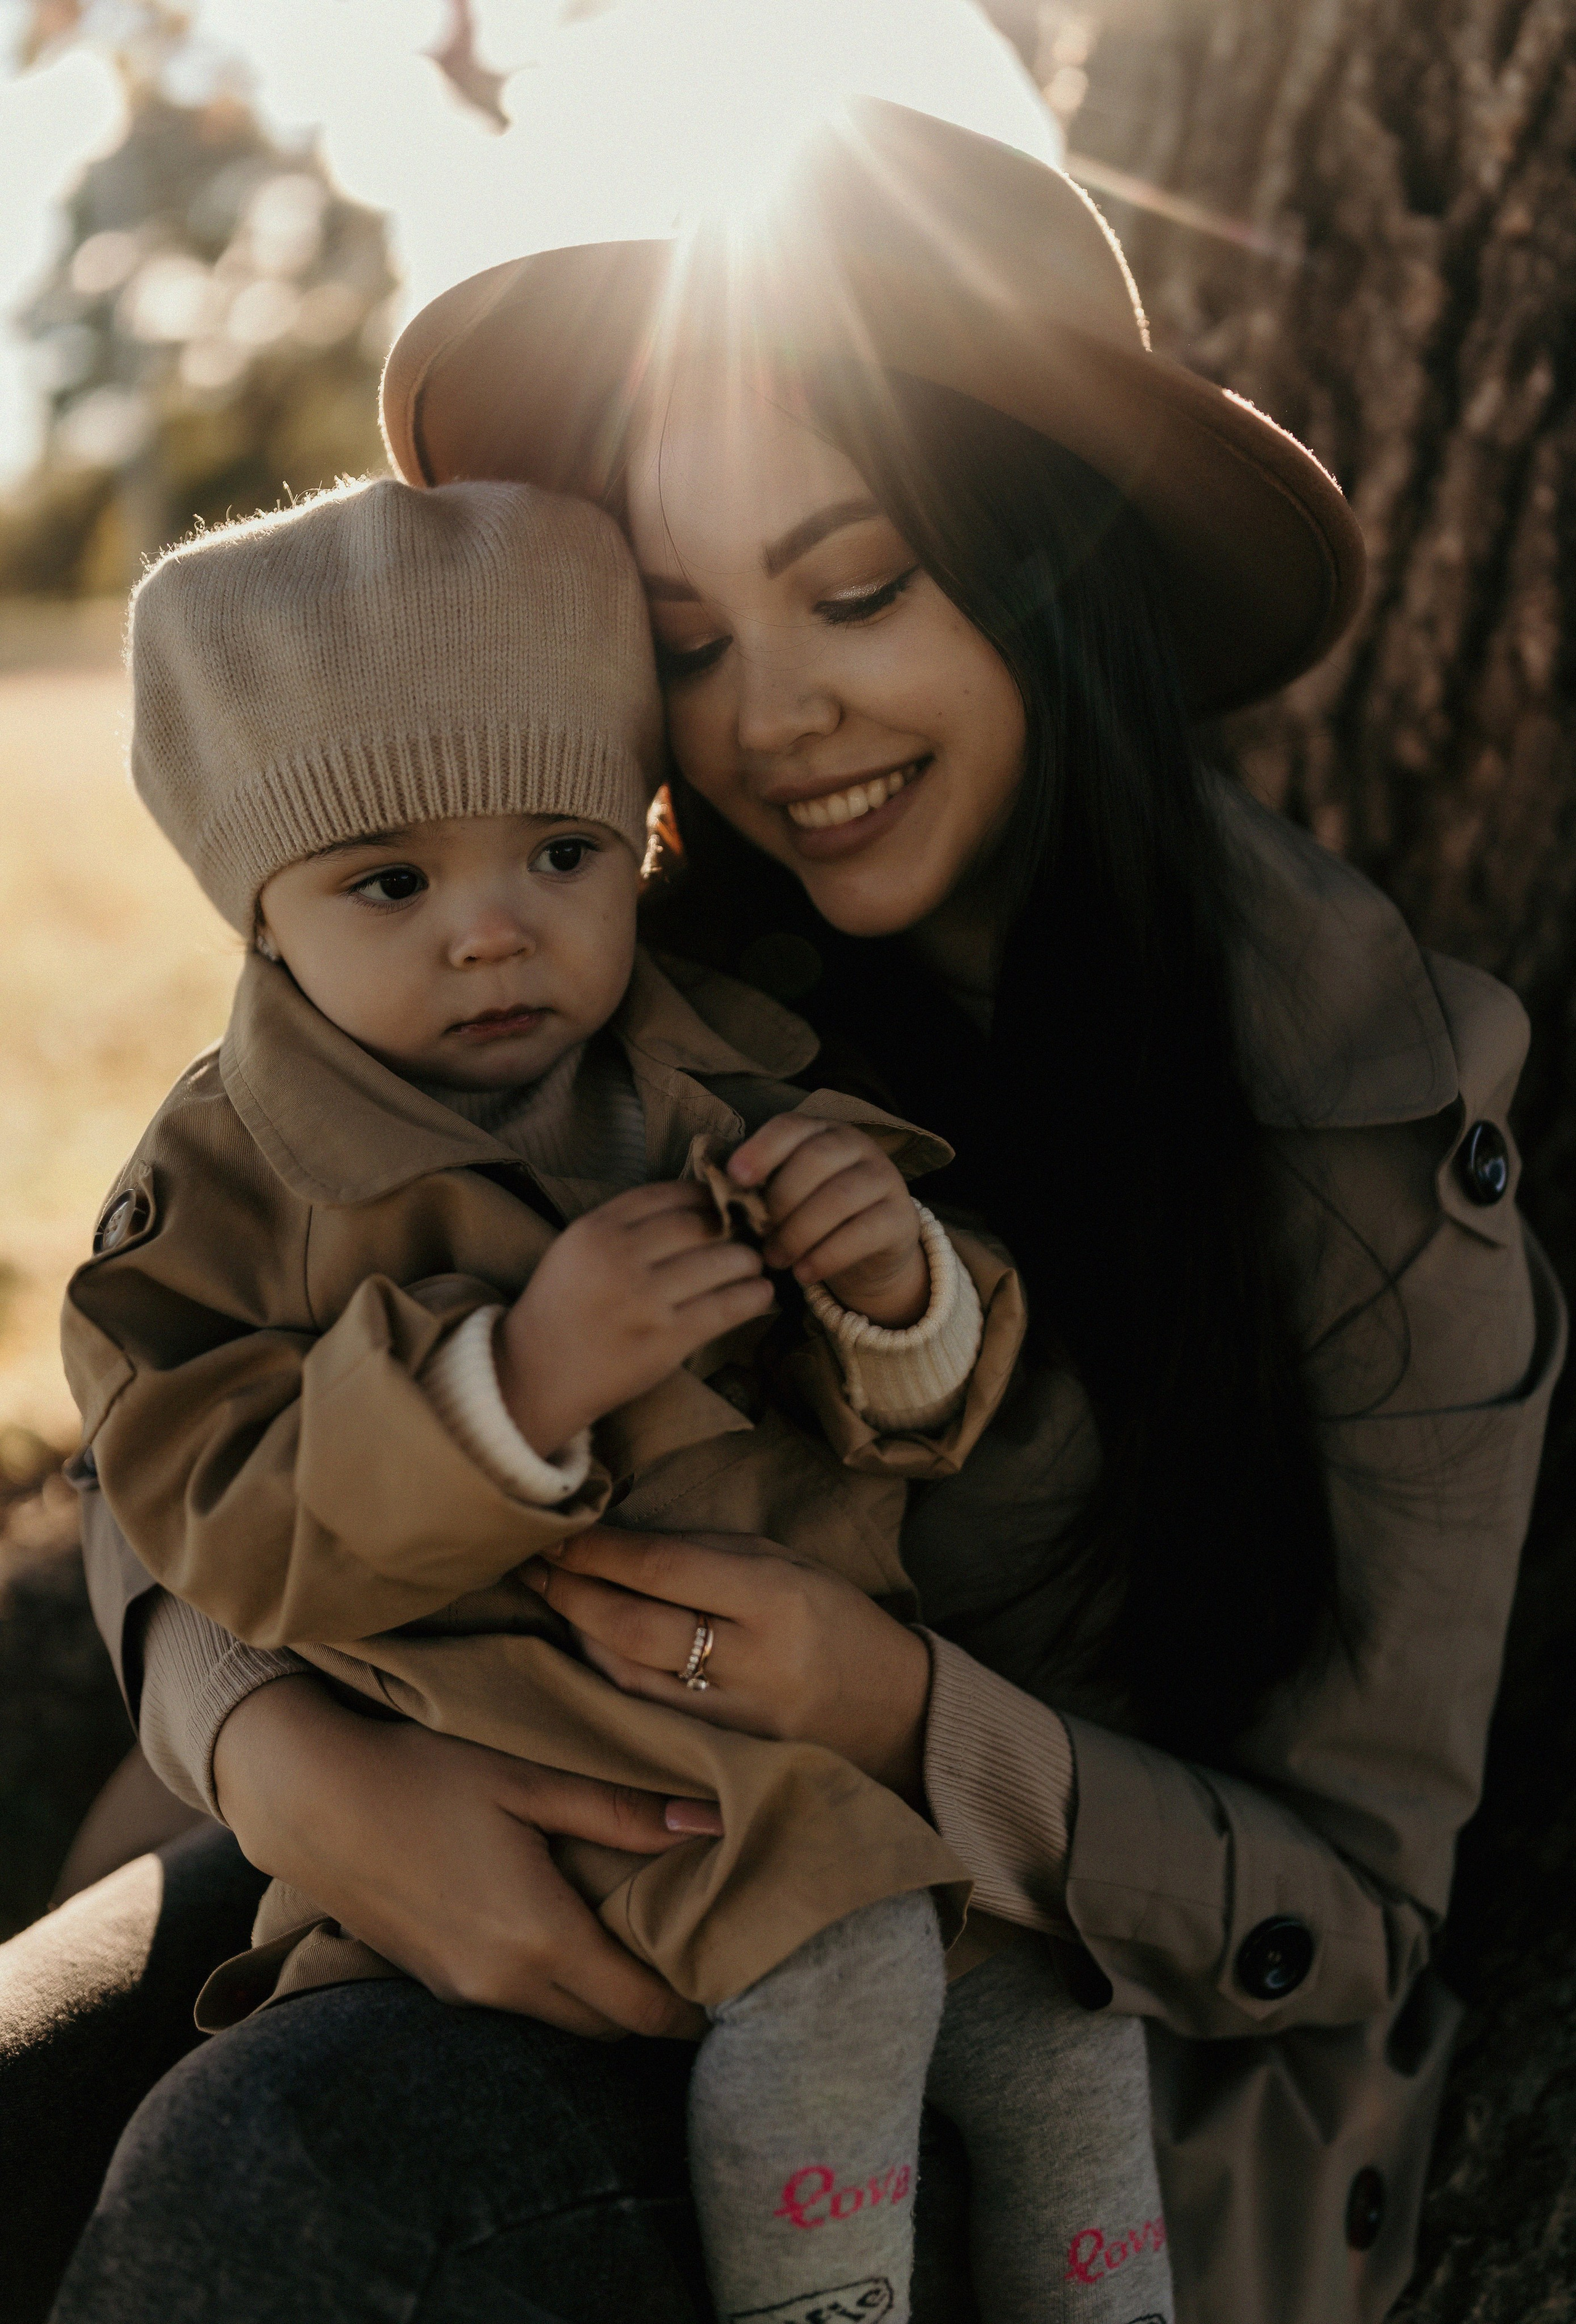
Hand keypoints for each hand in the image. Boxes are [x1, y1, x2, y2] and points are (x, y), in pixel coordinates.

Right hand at [212, 1675, 720, 2038]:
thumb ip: (621, 1810)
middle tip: (689, 1957)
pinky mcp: (434, 1982)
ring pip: (560, 2021)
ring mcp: (463, 1992)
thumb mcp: (529, 1778)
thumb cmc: (425, 1773)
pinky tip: (561, 1933)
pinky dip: (552, 1986)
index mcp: (540, 1939)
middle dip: (652, 2007)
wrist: (310, 1799)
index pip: (640, 2011)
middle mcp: (504, 1985)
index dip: (690, 2010)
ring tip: (633, 1942)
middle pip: (606, 2028)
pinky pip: (515, 2005)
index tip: (728, 1983)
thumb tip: (711, 1824)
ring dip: (600, 1999)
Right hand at [496, 1180, 772, 1457]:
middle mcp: (620, 1257)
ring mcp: (644, 1299)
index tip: (725, 1202)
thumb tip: (695, 1206)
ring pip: (720, 1262)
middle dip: (733, 1227)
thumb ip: (624, 1225)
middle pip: (700, 1224)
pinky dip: (752, 1297)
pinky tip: (761, 1294)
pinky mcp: (665, 1339)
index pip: (668, 1194)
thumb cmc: (561, 1310)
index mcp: (595, 1229)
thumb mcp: (576, 1250)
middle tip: (751, 1233)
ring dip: (748, 1260)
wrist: (534, 1375)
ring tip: (755, 1264)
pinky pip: (725, 1308)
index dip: (705, 1195)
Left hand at [526, 1528, 931, 1801]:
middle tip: (534, 1564)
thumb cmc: (835, 1621)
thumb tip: (619, 1538)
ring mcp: (732, 1720)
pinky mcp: (720, 1757)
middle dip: (573, 1592)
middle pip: (633, 1627)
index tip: (560, 1531)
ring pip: (626, 1678)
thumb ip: (708, 1552)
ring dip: (579, 1635)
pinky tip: (588, 1648)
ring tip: (553, 1597)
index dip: (599, 1549)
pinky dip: (606, 1678)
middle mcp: (752, 1662)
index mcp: (774, 1599)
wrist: (896, 1715)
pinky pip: (643, 1715)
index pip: (663, 1568)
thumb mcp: (786, 1564)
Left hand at [727, 1116, 928, 1326]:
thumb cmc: (814, 1216)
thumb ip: (759, 1189)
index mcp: (821, 1131)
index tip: (736, 1177)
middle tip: (759, 1239)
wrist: (870, 1251)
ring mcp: (884, 1178)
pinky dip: (827, 1256)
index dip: (761, 1149)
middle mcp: (856, 1146)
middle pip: (815, 1160)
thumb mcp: (787, 1195)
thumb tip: (719, 1198)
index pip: (790, 1127)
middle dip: (780, 1202)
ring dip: (799, 1233)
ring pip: (839, 1197)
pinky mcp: (900, 1217)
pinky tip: (804, 1273)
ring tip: (776, 1260)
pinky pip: (862, 1233)